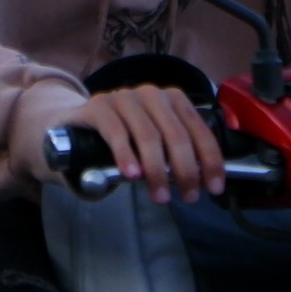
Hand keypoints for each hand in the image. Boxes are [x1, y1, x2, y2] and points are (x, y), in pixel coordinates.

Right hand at [55, 84, 224, 203]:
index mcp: (172, 100)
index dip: (210, 159)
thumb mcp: (155, 143)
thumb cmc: (124, 137)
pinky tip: (132, 175)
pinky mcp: (98, 106)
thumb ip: (175, 154)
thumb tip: (201, 180)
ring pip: (148, 135)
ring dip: (157, 170)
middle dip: (186, 170)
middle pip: (175, 134)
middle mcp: (151, 94)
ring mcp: (123, 98)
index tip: (213, 187)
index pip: (199, 129)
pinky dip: (127, 156)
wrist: (77, 126)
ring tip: (161, 196)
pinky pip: (116, 132)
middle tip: (188, 197)